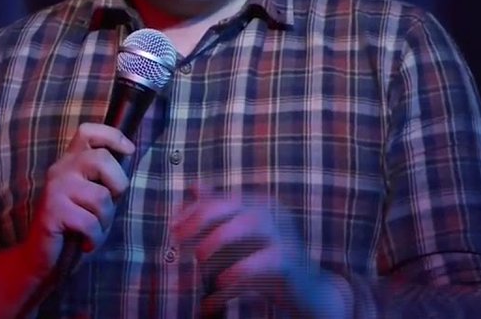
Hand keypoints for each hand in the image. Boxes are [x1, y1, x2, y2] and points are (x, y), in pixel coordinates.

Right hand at [19, 123, 133, 277]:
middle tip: (108, 205)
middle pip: (101, 159)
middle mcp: (61, 169)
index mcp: (71, 162)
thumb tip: (130, 158)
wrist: (41, 257)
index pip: (88, 132)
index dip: (112, 136)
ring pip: (100, 196)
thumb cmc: (75, 226)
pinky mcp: (52, 211)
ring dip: (105, 221)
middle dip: (118, 186)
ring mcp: (55, 188)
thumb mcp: (94, 198)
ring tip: (94, 230)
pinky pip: (89, 221)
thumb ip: (106, 179)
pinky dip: (94, 237)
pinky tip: (86, 242)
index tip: (129, 151)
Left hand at [173, 187, 347, 317]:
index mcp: (259, 203)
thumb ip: (219, 214)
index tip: (172, 227)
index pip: (221, 198)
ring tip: (199, 258)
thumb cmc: (267, 262)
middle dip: (200, 219)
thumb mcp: (241, 237)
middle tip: (177, 239)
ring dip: (218, 238)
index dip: (193, 210)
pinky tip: (220, 282)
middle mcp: (273, 212)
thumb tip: (194, 187)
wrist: (308, 292)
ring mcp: (284, 234)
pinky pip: (262, 260)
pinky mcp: (290, 260)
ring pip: (249, 224)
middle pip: (233, 205)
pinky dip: (238, 270)